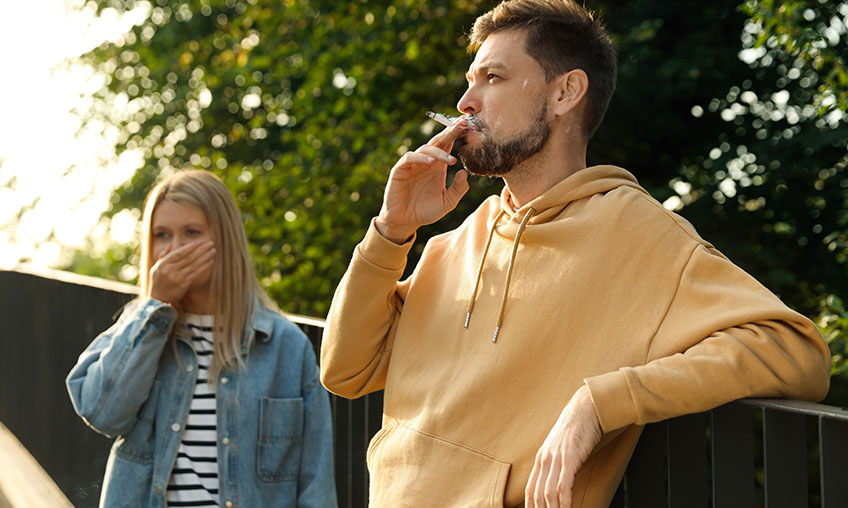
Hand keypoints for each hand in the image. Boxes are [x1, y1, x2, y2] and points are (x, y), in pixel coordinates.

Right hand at [148, 241, 215, 305]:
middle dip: (201, 249)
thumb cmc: (158, 281)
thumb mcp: (156, 267)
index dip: (190, 247)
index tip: (200, 241)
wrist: (158, 299)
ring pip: (194, 265)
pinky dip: (204, 267)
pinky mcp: (184, 284)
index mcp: (163, 264)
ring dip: (205, 257)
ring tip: (213, 251)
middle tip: (210, 243)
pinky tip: (211, 261)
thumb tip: (172, 244)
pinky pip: (196, 273)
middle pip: (188, 257)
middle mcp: (170, 270)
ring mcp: (177, 277)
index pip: (178, 253)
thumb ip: (163, 255)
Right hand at [375, 118, 470, 242]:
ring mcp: (412, 164)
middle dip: (450, 132)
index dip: (458, 135)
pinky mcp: (400, 170)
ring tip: (451, 160)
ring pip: (425, 149)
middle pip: (438, 142)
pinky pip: (410, 159)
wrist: (405, 222)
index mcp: (438, 166)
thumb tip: (464, 172)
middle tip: (462, 125)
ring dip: (439, 152)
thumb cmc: (426, 211)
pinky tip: (431, 162)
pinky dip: (420, 158)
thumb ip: (458, 189)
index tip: (470, 126)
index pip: (448, 145)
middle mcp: (426, 162)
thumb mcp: (447, 202)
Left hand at [525, 385, 602, 507]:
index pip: (530, 490)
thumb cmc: (577, 429)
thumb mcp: (561, 448)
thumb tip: (559, 481)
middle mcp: (545, 460)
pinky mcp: (570, 457)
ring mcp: (556, 458)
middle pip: (537, 495)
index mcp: (541, 459)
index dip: (531, 507)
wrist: (586, 408)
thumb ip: (557, 464)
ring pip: (549, 494)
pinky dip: (564, 502)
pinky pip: (564, 486)